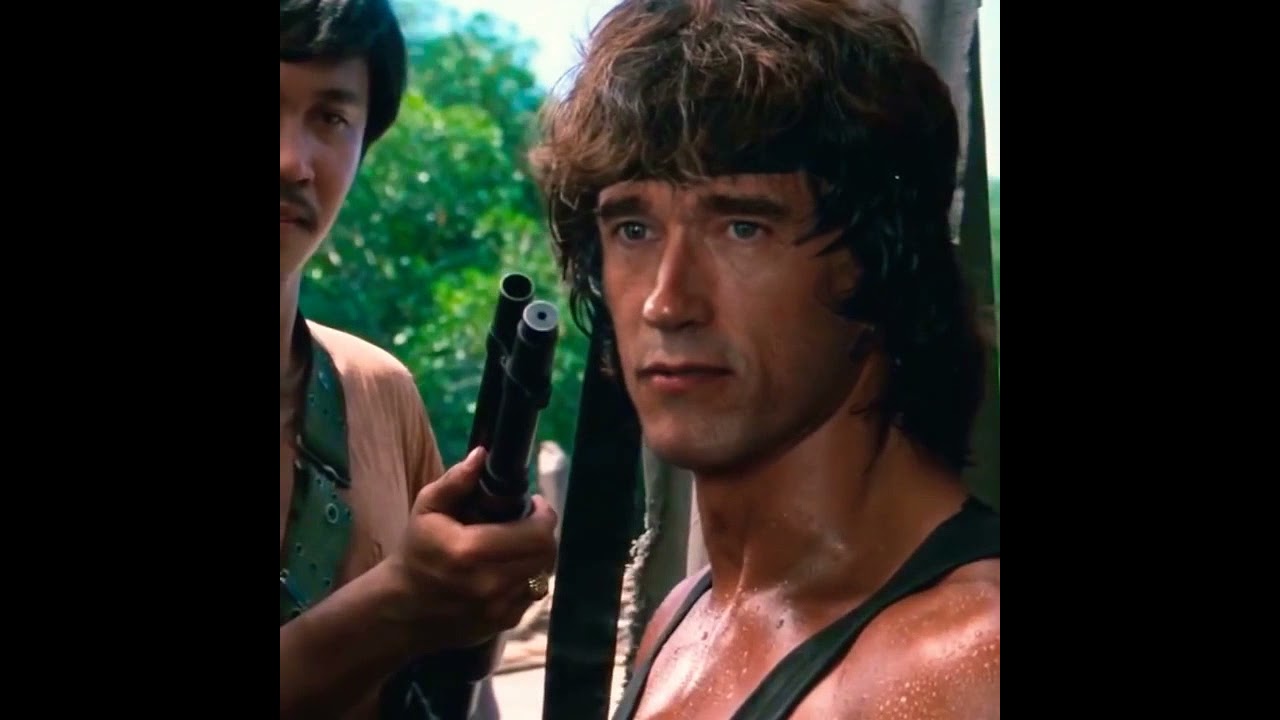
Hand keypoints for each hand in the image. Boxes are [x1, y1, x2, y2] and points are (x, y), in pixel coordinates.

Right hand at [388, 447, 558, 650]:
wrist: (402, 609)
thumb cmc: (416, 553)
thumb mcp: (427, 510)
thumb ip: (456, 481)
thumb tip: (482, 455)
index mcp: (470, 551)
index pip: (536, 533)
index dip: (544, 514)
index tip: (534, 503)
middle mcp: (490, 583)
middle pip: (547, 553)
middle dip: (544, 532)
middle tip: (530, 520)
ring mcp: (499, 608)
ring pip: (544, 573)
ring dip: (538, 555)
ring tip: (518, 543)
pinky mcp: (504, 622)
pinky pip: (533, 594)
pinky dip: (528, 577)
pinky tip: (508, 568)